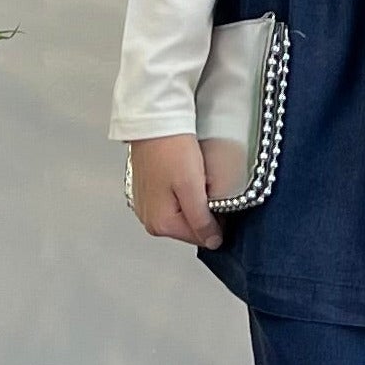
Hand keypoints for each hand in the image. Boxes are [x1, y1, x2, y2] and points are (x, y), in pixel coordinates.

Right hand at [128, 134, 243, 250]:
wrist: (154, 121)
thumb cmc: (172, 150)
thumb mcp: (191, 188)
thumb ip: (201, 220)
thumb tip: (213, 242)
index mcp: (161, 224)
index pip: (201, 237)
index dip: (217, 220)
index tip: (218, 198)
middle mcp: (149, 219)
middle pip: (191, 227)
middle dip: (204, 210)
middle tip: (206, 185)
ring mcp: (146, 206)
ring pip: (183, 214)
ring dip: (195, 201)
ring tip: (195, 178)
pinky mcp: (147, 192)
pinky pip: (173, 201)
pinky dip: (183, 192)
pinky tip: (185, 176)